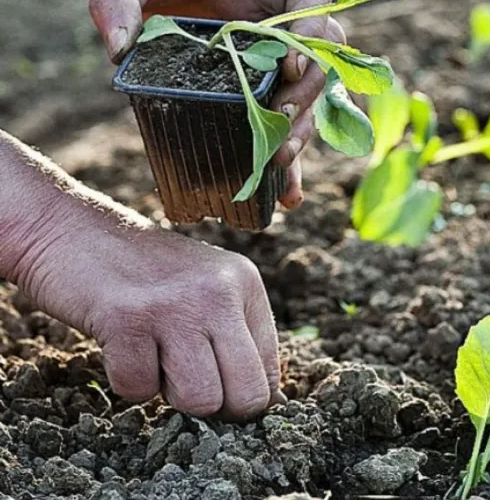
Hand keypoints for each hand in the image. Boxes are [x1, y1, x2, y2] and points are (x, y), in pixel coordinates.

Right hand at [1, 129, 283, 419]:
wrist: (70, 230)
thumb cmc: (144, 271)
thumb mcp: (207, 287)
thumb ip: (238, 336)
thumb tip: (270, 404)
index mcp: (245, 283)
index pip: (270, 371)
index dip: (241, 395)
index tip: (214, 385)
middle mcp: (219, 291)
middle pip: (247, 395)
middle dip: (216, 409)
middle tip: (185, 382)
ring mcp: (175, 304)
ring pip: (201, 400)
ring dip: (169, 394)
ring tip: (154, 355)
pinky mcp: (128, 319)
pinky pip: (140, 390)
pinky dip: (127, 380)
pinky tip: (122, 344)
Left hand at [89, 0, 346, 208]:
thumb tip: (118, 46)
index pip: (311, 0)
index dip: (311, 33)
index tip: (290, 63)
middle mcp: (286, 28)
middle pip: (319, 60)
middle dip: (305, 95)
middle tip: (281, 119)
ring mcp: (280, 67)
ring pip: (309, 102)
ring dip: (300, 133)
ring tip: (278, 160)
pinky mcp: (267, 98)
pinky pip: (285, 130)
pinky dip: (290, 165)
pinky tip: (286, 195)